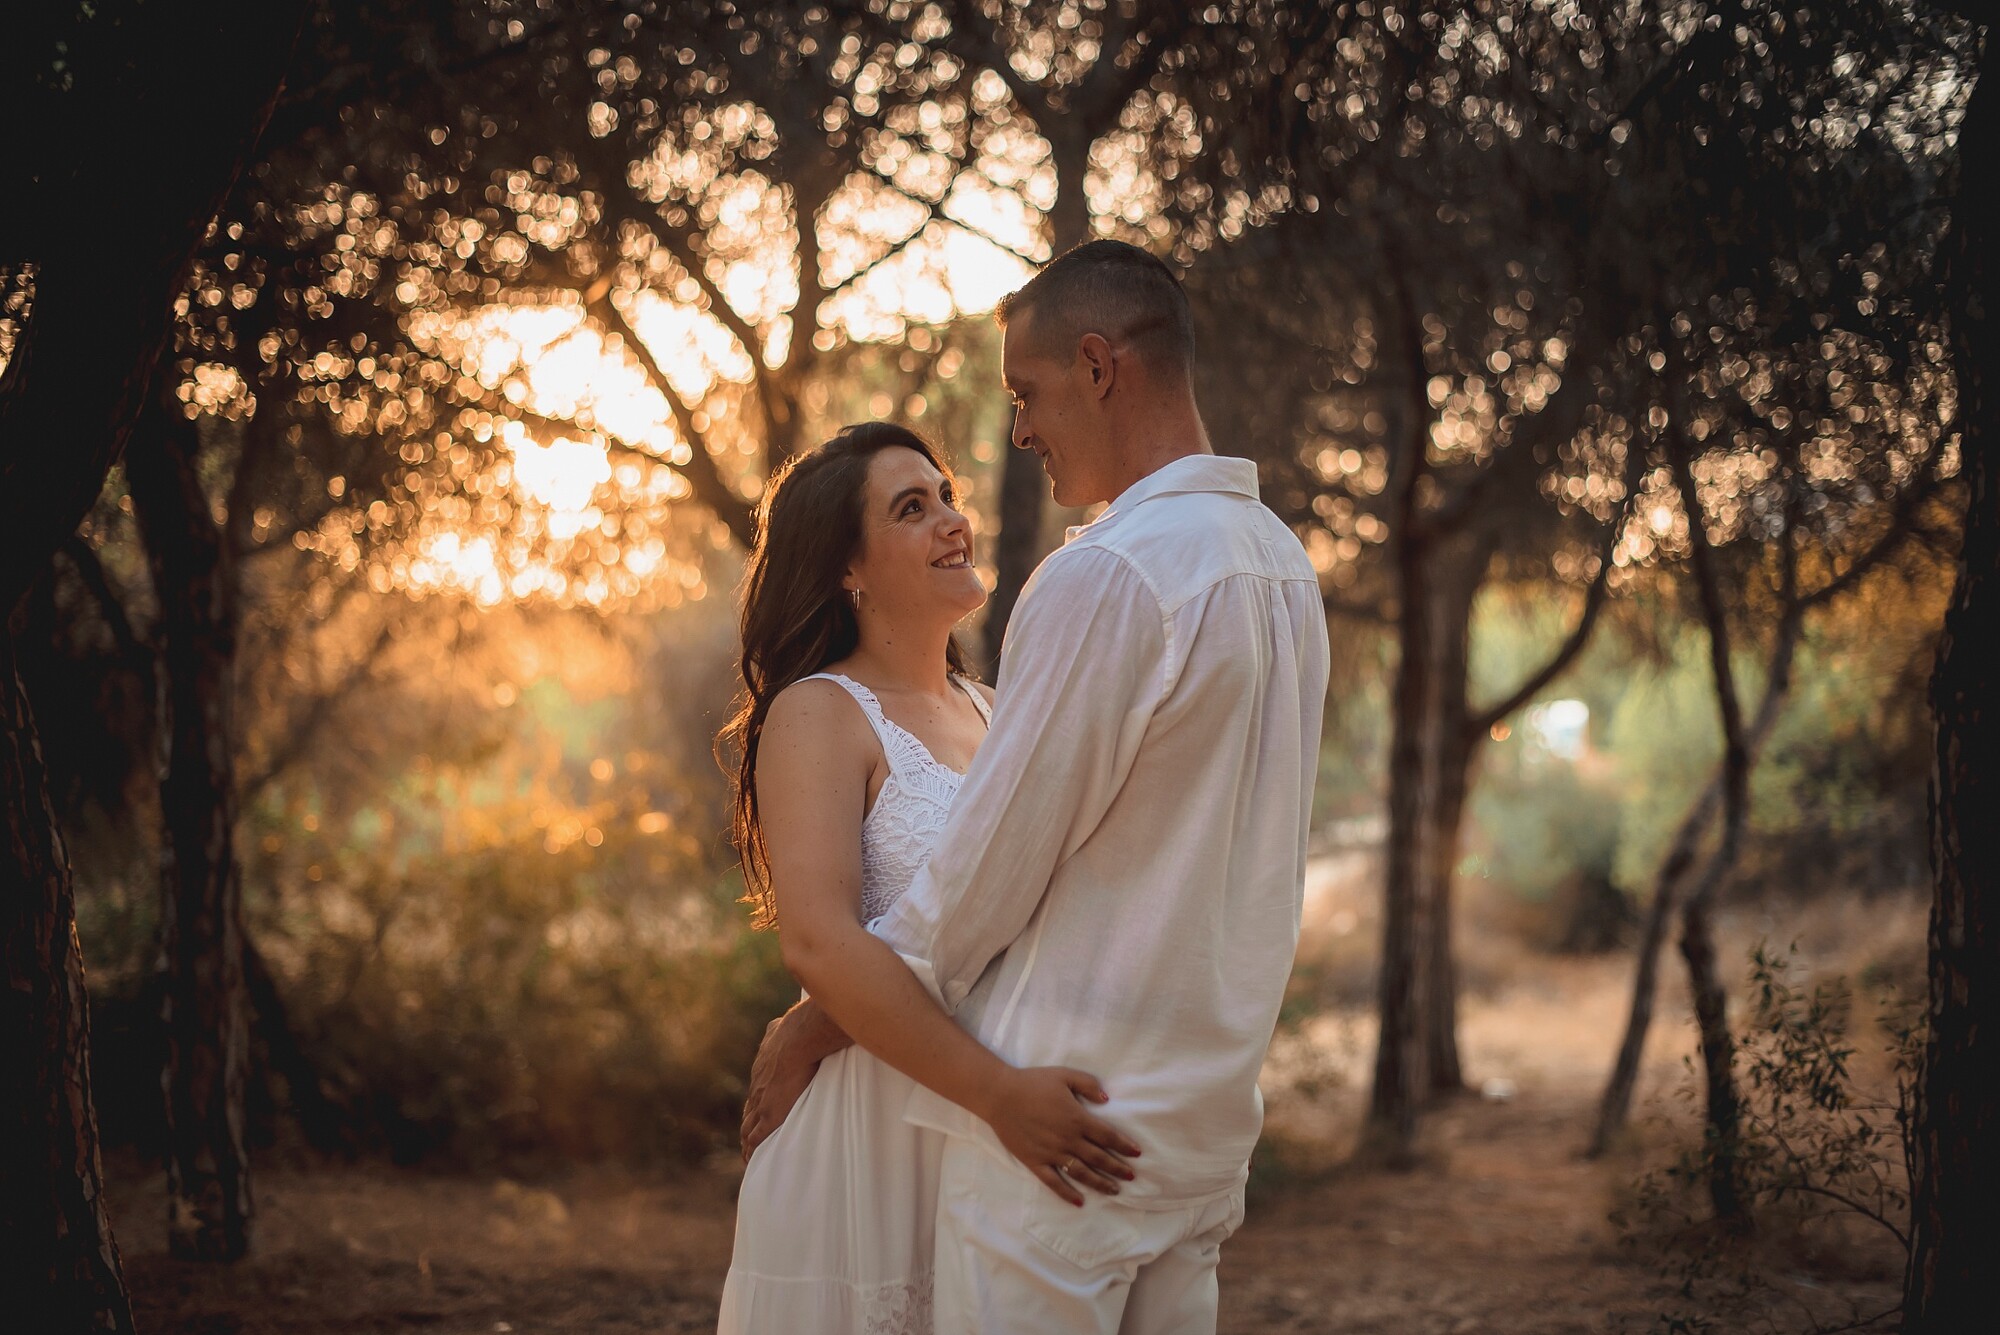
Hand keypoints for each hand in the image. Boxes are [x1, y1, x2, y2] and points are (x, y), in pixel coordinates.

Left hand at [740, 1014, 820, 1161]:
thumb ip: (775, 1030)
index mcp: (759, 1072)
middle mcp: (756, 1089)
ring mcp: (761, 1103)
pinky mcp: (770, 1115)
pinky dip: (753, 1149)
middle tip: (747, 1141)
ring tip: (747, 1155)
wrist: (797, 1041)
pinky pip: (757, 1138)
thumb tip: (777, 1025)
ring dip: (746, 1143)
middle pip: (747, 1114)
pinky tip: (751, 1159)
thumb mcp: (777, 1029)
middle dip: (747, 1128)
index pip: (754, 1095)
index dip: (754, 1107)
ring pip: (748, 1129)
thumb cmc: (794, 1033)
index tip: (755, 1116)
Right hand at [979, 1066, 1141, 1205]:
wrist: (1000, 1095)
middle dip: (1117, 1168)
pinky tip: (1079, 1202)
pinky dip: (1068, 1194)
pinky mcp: (1036, 1162)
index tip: (1137, 1154)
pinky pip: (1054, 1182)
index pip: (1108, 1136)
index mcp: (1077, 1119)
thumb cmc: (1033, 1082)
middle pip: (1099, 1158)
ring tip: (1114, 1190)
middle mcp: (1068, 1140)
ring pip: (1081, 1173)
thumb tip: (1107, 1099)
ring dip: (1100, 1183)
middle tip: (1131, 1176)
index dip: (1124, 1145)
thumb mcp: (1064, 1075)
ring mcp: (1052, 1153)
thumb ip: (1088, 1085)